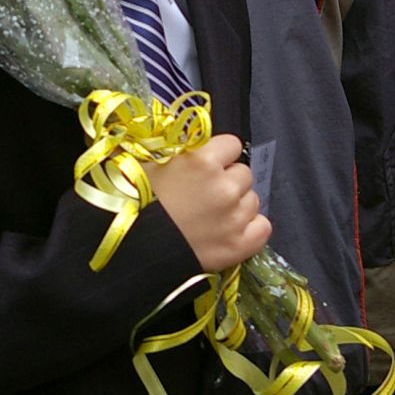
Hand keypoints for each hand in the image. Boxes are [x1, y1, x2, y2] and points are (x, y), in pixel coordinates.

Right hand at [145, 132, 270, 271]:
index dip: (219, 155)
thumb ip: (182, 155)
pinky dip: (251, 228)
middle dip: (227, 181)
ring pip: (253, 200)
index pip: (232, 145)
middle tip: (205, 196)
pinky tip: (232, 231)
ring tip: (213, 217)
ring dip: (237, 205)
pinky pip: (263, 227)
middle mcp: (224, 187)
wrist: (131, 248)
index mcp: (203, 161)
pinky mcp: (240, 245)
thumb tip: (194, 150)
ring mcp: (235, 217)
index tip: (206, 167)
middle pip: (244, 173)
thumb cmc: (135, 204)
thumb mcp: (152, 165)